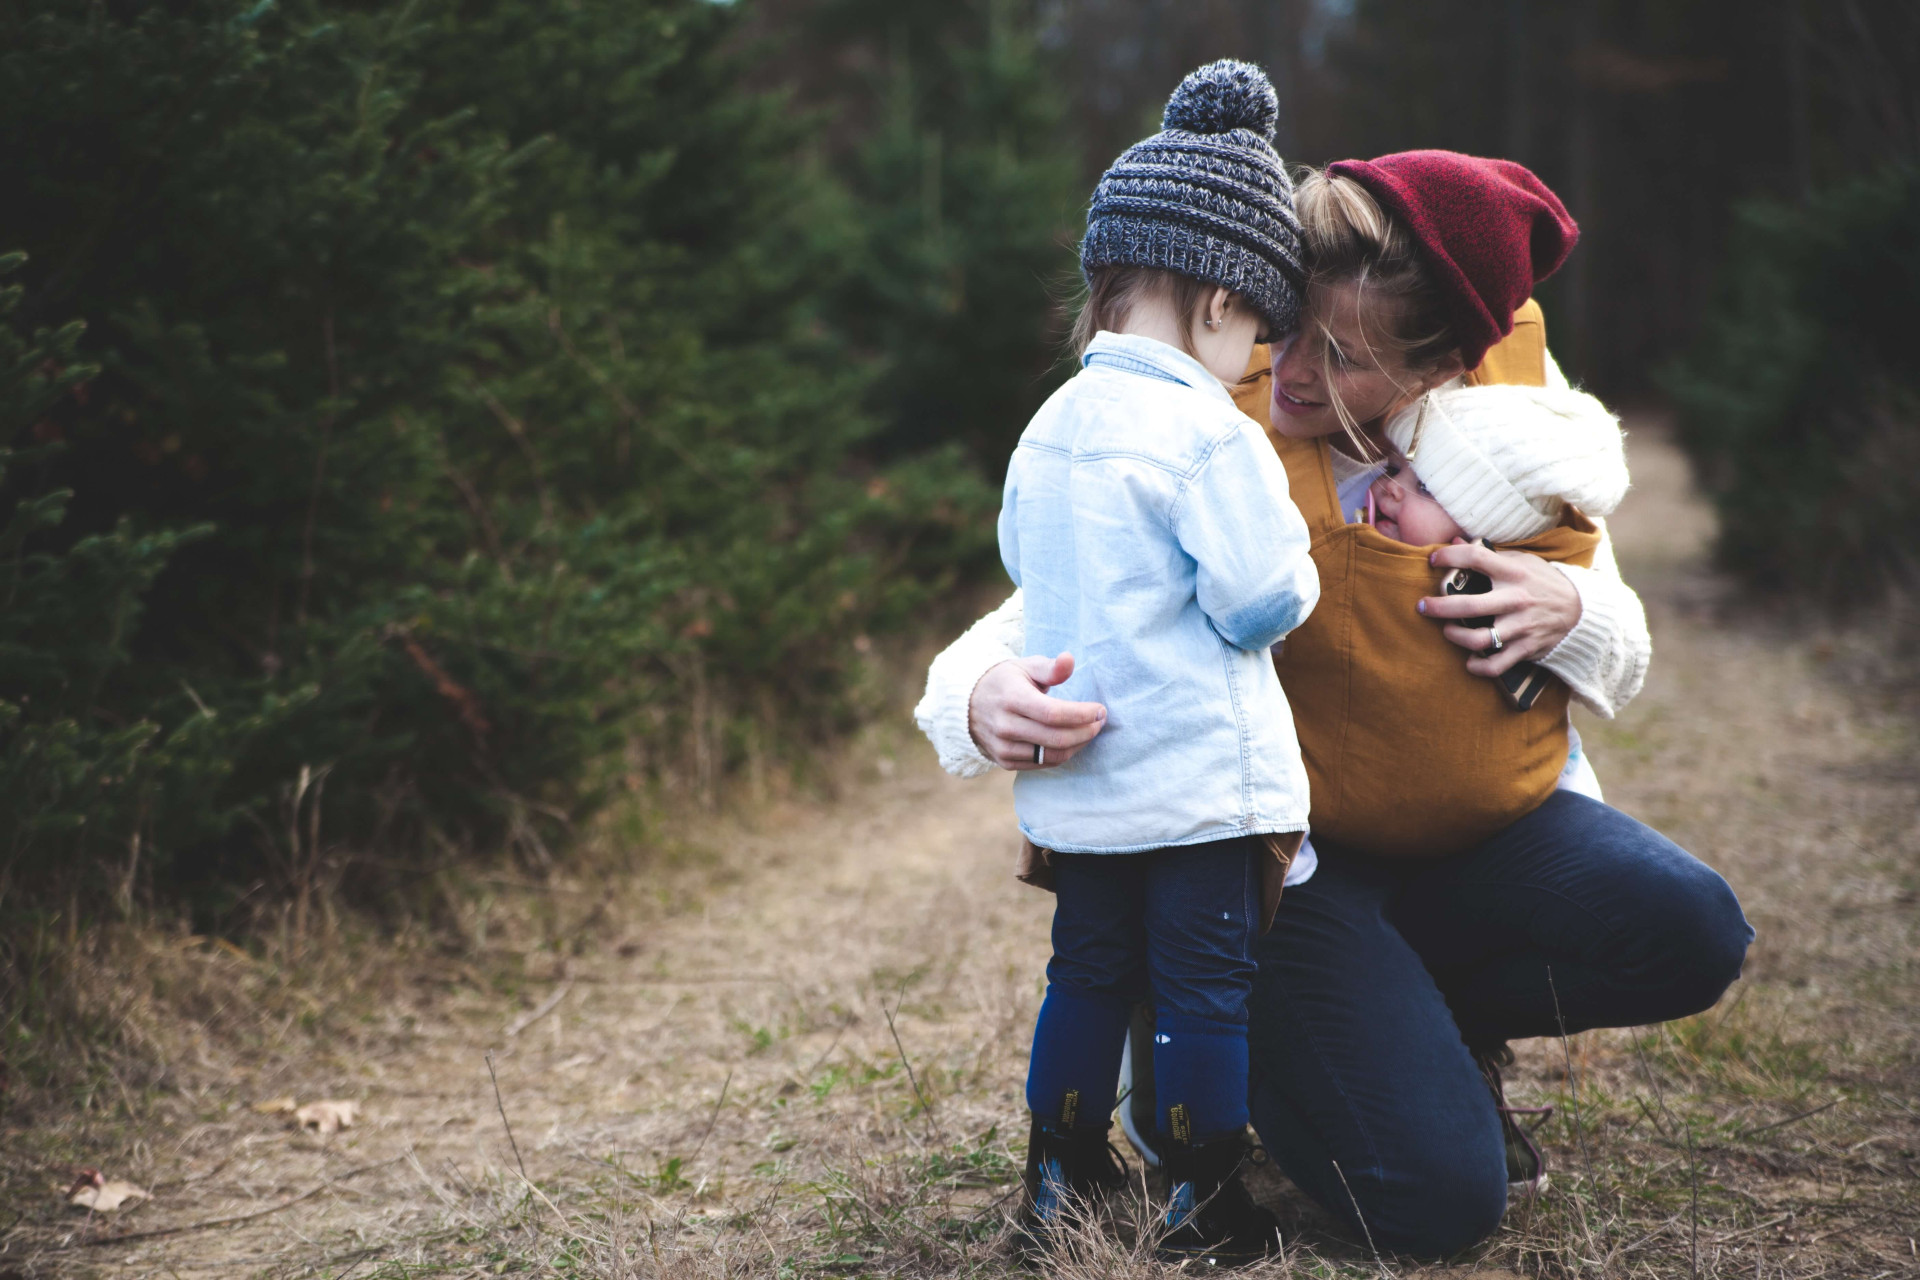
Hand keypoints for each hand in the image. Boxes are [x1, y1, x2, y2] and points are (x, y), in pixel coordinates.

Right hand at [967, 653, 1106, 770]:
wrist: (969, 705)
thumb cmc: (1006, 682)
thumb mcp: (1025, 667)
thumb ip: (1050, 668)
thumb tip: (1069, 660)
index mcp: (1012, 698)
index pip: (1053, 714)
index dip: (1081, 714)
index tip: (1100, 710)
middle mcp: (1005, 726)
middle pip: (1056, 738)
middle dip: (1086, 731)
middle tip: (1100, 721)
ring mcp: (1004, 747)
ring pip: (1052, 755)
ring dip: (1078, 745)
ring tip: (1089, 731)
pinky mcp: (1005, 762)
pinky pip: (1043, 764)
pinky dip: (1063, 754)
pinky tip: (1072, 741)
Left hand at [1418, 542, 1581, 676]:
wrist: (1581, 611)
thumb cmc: (1543, 582)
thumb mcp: (1523, 561)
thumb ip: (1489, 554)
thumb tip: (1455, 539)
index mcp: (1514, 573)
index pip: (1476, 558)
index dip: (1450, 556)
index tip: (1432, 559)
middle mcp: (1515, 599)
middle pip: (1469, 606)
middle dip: (1439, 607)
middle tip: (1422, 606)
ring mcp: (1520, 626)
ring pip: (1479, 639)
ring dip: (1455, 637)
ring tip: (1447, 631)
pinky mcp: (1526, 648)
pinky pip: (1496, 664)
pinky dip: (1479, 666)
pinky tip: (1469, 661)